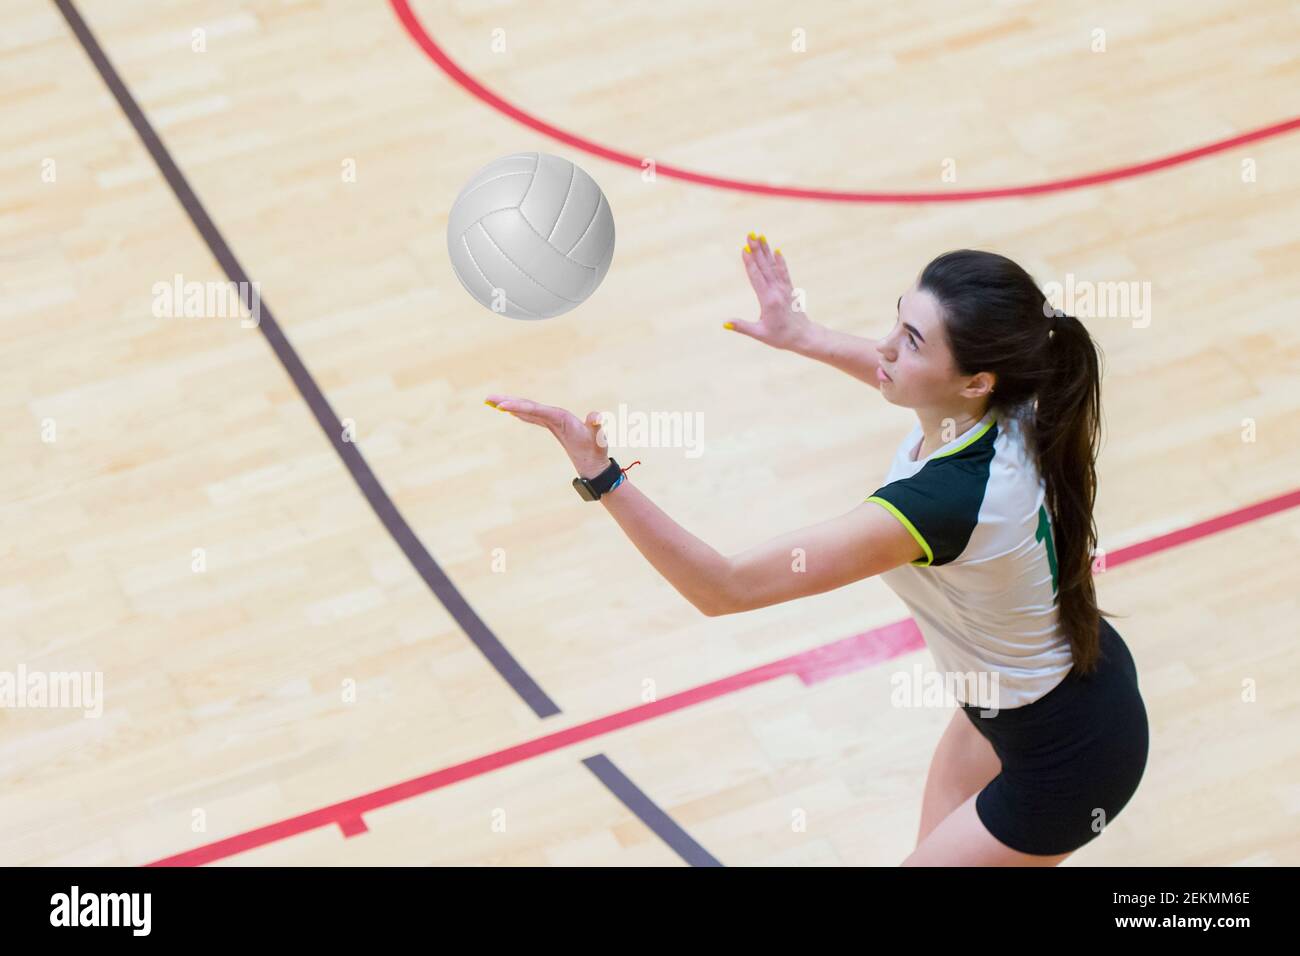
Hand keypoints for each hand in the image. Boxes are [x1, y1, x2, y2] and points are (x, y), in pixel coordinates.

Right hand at [485, 395, 610, 477]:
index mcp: (561, 416)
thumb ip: (596, 426)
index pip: (536, 409)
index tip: (502, 407)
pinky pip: (531, 416)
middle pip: (528, 405)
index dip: (519, 407)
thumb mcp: (598, 438)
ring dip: (509, 405)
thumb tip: (596, 416)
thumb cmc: (596, 449)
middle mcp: (555, 414)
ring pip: (526, 409)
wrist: (596, 459)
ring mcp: (552, 419)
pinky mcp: (550, 425)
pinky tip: (508, 410)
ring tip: (490, 401)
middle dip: (508, 401)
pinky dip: (518, 412)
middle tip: (488, 398)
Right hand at [724, 231, 813, 350]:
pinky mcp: (788, 289)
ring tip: (760, 236)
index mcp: (768, 300)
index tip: (745, 248)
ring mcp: (784, 288)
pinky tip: (777, 250)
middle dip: (756, 249)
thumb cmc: (780, 337)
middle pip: (764, 267)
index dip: (750, 262)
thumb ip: (742, 327)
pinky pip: (783, 272)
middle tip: (750, 234)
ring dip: (766, 250)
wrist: (803, 336)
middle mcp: (777, 291)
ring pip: (773, 266)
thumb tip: (725, 323)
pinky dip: (780, 260)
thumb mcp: (760, 334)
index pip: (756, 278)